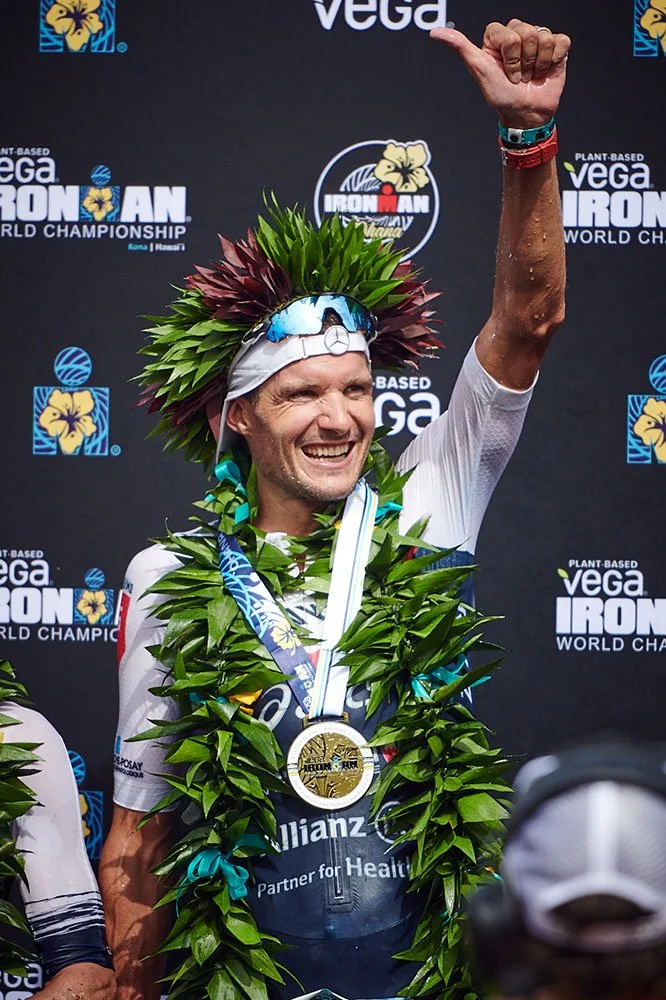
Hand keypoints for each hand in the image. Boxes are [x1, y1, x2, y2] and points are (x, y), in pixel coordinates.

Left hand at [431, 19, 570, 128]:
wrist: (525, 114)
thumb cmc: (501, 95)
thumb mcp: (479, 70)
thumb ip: (459, 47)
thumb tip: (435, 32)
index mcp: (498, 36)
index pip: (508, 32)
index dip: (509, 56)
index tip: (505, 73)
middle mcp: (518, 34)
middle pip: (527, 32)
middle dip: (523, 62)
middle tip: (519, 77)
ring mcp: (538, 39)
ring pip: (543, 37)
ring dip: (537, 65)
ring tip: (531, 76)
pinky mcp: (557, 46)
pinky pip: (560, 41)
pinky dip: (553, 60)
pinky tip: (545, 71)